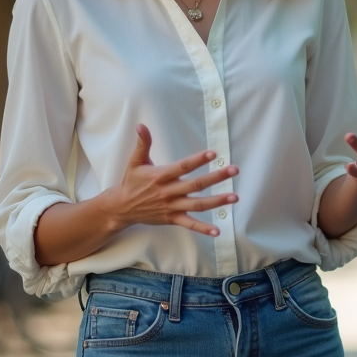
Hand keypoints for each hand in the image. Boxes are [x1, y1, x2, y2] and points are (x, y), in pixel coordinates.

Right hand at [101, 124, 237, 235]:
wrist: (122, 208)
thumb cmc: (131, 182)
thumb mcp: (135, 161)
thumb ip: (142, 143)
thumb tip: (141, 125)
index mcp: (160, 176)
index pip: (182, 167)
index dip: (197, 160)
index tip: (213, 153)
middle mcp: (168, 192)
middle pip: (196, 185)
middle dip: (216, 178)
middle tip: (234, 170)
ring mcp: (171, 207)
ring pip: (197, 205)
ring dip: (217, 202)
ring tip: (235, 197)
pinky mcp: (172, 218)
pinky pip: (189, 224)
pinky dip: (203, 229)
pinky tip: (218, 231)